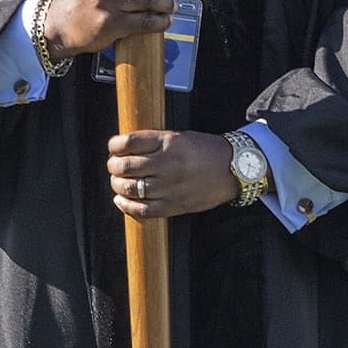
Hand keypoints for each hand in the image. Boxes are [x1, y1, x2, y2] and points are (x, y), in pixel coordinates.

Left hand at [108, 130, 239, 219]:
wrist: (234, 169)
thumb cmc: (207, 152)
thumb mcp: (181, 137)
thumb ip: (155, 143)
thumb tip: (126, 151)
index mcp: (169, 143)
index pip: (129, 142)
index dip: (114, 146)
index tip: (114, 148)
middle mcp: (168, 164)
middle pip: (125, 166)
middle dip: (113, 166)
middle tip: (114, 166)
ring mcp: (171, 187)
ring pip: (130, 188)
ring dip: (117, 185)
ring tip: (118, 182)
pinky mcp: (175, 205)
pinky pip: (143, 210)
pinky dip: (126, 206)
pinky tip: (122, 200)